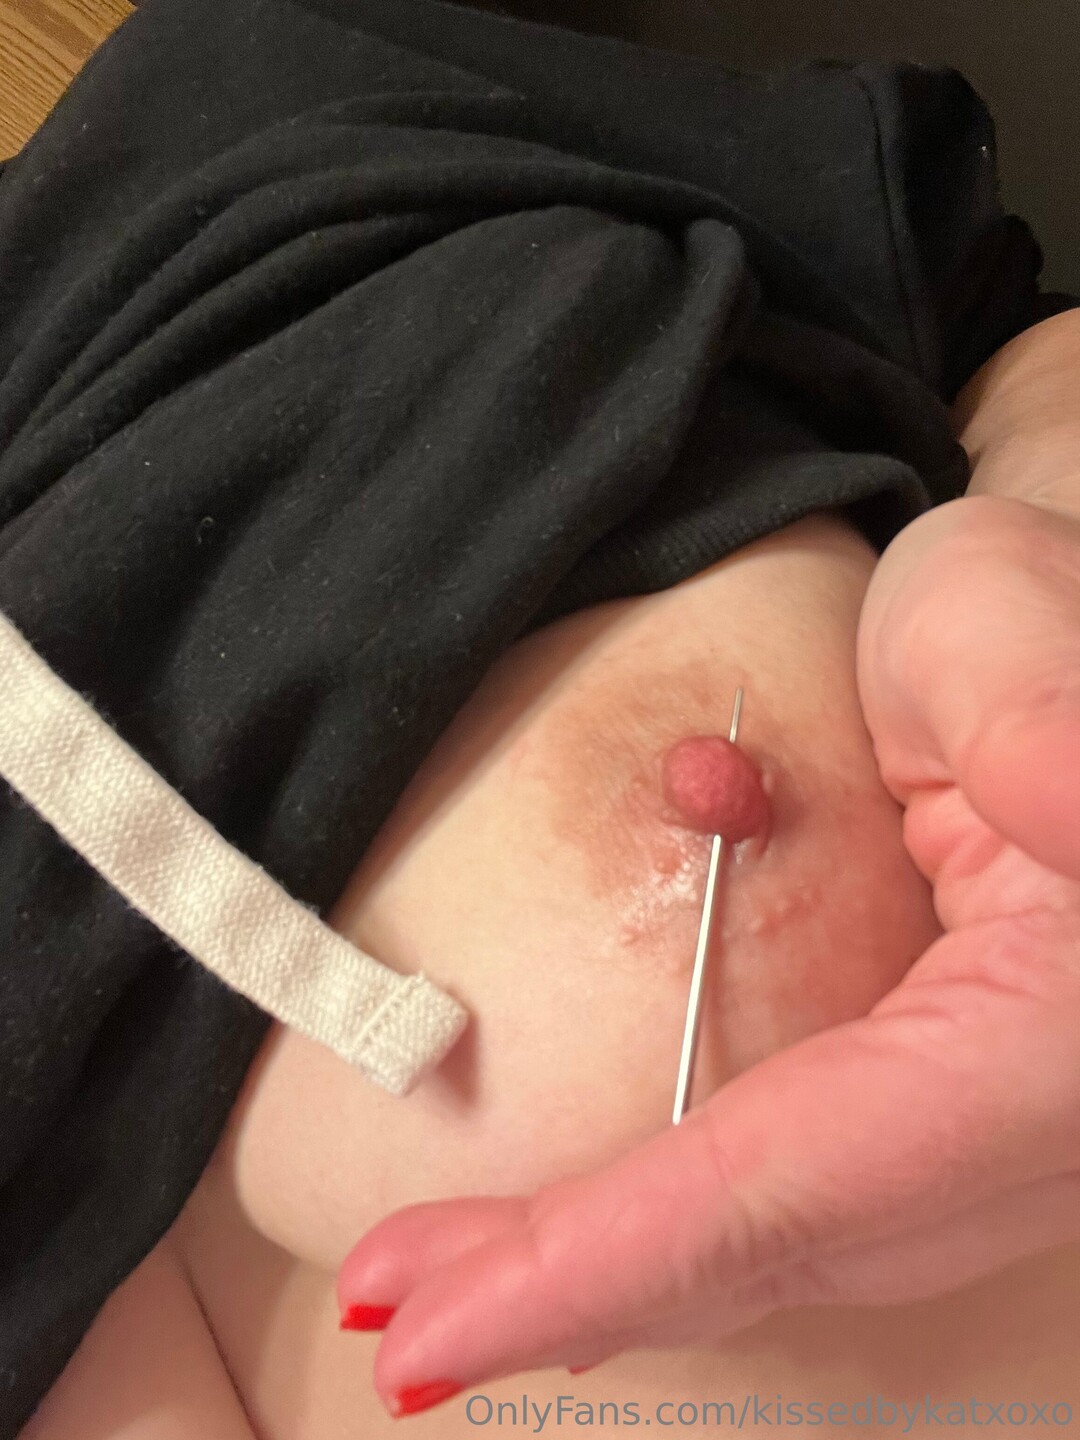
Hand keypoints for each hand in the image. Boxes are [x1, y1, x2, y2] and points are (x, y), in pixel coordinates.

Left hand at [335, 493, 1079, 1417]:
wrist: (1059, 658)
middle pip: (777, 1247)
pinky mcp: (944, 1103)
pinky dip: (683, 1231)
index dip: (606, 1259)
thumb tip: (1050, 796)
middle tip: (403, 1319)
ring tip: (456, 1293)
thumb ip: (1040, 723)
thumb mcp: (1019, 629)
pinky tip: (595, 1243)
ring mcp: (990, 1128)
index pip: (796, 1178)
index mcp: (1056, 1036)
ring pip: (790, 1246)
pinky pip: (801, 1199)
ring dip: (620, 1277)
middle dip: (579, 1291)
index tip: (433, 1325)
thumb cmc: (1038, 628)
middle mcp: (1031, 1123)